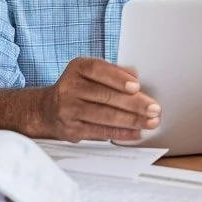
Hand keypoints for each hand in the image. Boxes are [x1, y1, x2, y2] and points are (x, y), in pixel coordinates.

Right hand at [40, 57, 160, 142]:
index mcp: (77, 68)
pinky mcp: (72, 129)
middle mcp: (70, 88)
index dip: (118, 78)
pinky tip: (136, 132)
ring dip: (131, 120)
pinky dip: (121, 133)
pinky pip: (100, 132)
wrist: (47, 110)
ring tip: (150, 122)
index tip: (136, 86)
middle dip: (134, 104)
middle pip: (105, 96)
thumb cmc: (77, 88)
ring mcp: (69, 110)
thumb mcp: (89, 73)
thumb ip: (112, 72)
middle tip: (154, 109)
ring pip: (104, 116)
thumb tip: (134, 74)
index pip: (98, 70)